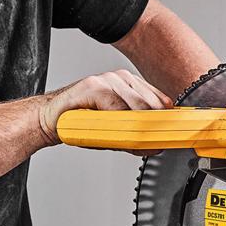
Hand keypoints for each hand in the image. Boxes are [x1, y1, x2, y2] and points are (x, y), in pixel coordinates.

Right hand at [38, 69, 172, 145]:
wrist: (51, 119)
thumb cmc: (83, 123)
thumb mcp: (115, 131)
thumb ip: (136, 136)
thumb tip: (156, 146)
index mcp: (132, 86)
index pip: (161, 100)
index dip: (167, 120)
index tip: (173, 134)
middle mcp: (123, 79)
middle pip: (153, 104)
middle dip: (156, 126)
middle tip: (154, 143)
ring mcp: (109, 80)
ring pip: (139, 105)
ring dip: (139, 127)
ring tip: (135, 140)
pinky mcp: (95, 86)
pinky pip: (117, 107)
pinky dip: (121, 123)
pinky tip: (117, 131)